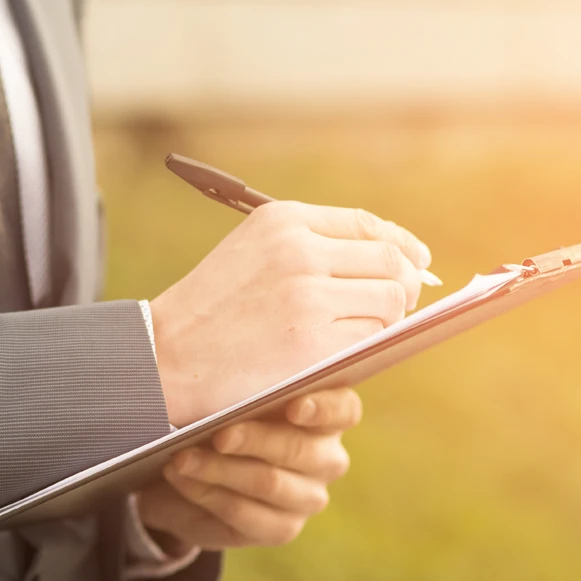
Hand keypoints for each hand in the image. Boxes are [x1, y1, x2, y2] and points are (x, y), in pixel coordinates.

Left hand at [135, 387, 360, 550]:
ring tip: (181, 458)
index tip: (293, 407)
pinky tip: (181, 478)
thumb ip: (235, 381)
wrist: (192, 470)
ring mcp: (307, 498)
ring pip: (268, 483)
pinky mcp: (281, 529)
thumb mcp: (227, 393)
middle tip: (216, 435)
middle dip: (253, 440)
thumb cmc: (217, 416)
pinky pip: (245, 513)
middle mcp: (326, 459)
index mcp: (326, 416)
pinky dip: (207, 493)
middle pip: (299, 449)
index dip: (323, 408)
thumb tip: (213, 365)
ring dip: (219, 469)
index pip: (344, 409)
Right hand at [149, 201, 431, 426]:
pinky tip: (345, 352)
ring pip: (390, 300)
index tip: (416, 262)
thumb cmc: (208, 312)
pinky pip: (372, 337)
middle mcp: (300, 250)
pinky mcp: (315, 343)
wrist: (164, 359)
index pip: (366, 225)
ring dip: (386, 319)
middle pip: (389, 261)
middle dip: (404, 284)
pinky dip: (368, 347)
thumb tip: (391, 259)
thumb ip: (309, 247)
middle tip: (401, 305)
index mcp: (283, 221)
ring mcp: (309, 296)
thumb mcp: (250, 253)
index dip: (400, 245)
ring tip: (362, 333)